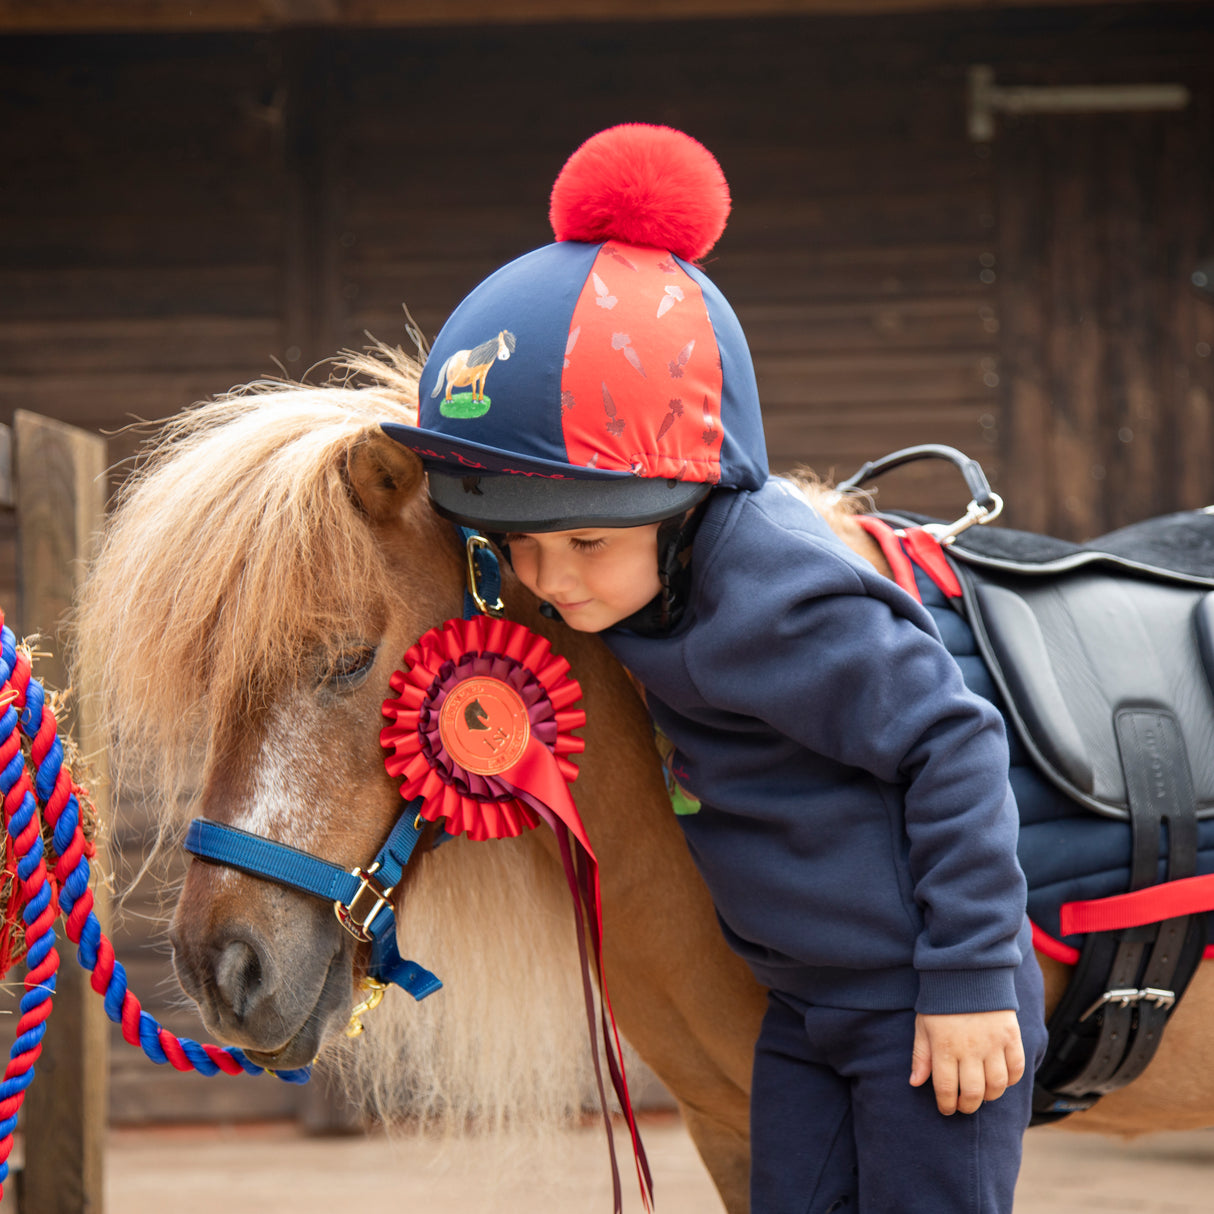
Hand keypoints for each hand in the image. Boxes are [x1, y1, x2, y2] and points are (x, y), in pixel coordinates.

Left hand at [909, 1009, 1024, 1114]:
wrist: (968, 972)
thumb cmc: (941, 1002)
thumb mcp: (923, 1025)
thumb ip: (920, 1056)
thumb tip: (915, 1083)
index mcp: (944, 1046)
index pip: (946, 1088)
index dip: (946, 1105)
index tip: (946, 1109)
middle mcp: (970, 1049)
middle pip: (973, 1093)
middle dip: (967, 1106)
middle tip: (964, 1105)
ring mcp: (993, 1044)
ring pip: (997, 1086)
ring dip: (989, 1096)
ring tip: (981, 1094)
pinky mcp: (1011, 1037)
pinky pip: (1017, 1069)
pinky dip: (1010, 1080)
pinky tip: (1001, 1079)